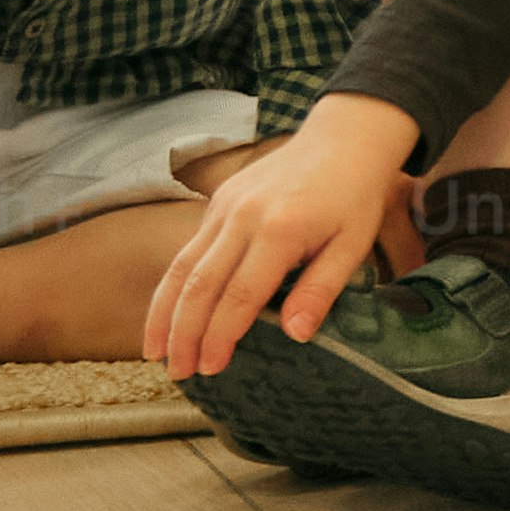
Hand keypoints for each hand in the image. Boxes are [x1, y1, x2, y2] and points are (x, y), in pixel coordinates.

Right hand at [141, 96, 421, 377]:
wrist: (344, 138)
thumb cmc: (354, 197)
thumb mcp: (353, 245)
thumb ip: (322, 289)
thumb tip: (295, 336)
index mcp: (280, 229)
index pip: (241, 294)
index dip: (221, 335)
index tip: (210, 368)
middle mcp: (243, 217)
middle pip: (200, 284)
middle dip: (183, 333)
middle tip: (177, 372)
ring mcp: (225, 206)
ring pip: (182, 266)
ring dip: (164, 312)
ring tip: (155, 352)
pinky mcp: (218, 201)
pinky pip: (188, 248)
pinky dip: (174, 285)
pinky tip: (169, 312)